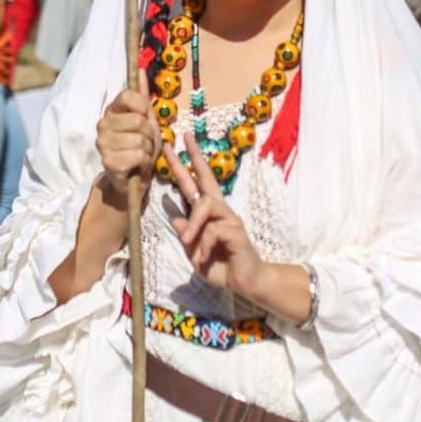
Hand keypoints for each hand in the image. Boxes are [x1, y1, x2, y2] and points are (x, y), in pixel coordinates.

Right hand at [96, 86, 161, 200]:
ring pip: (140, 139)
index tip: (144, 118)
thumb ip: (142, 96)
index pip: (129, 96)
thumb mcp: (146, 119)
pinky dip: (144, 162)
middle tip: (144, 143)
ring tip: (141, 155)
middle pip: (139, 120)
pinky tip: (137, 166)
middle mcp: (103, 124)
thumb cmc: (140, 147)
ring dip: (148, 150)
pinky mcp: (108, 162)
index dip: (144, 107)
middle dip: (150, 134)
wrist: (133, 179)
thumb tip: (140, 69)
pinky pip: (138, 155)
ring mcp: (103, 143)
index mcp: (111, 110)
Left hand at [164, 132, 267, 300]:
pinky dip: (204, 245)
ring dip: (194, 224)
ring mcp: (229, 218)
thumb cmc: (221, 266)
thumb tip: (177, 219)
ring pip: (205, 205)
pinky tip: (203, 258)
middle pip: (206, 178)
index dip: (184, 165)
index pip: (195, 184)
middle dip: (192, 157)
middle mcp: (219, 210)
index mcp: (208, 214)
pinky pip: (212, 231)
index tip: (173, 146)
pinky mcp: (236, 231)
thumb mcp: (195, 253)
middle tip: (181, 138)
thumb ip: (187, 237)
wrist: (247, 283)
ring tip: (188, 243)